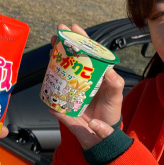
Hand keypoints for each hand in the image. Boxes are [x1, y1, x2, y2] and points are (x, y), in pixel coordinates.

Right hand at [50, 24, 124, 150]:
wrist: (101, 136)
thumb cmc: (109, 112)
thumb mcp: (116, 95)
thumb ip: (115, 82)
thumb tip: (107, 69)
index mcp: (92, 73)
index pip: (86, 52)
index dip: (80, 39)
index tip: (73, 27)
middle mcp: (78, 78)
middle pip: (68, 57)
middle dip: (62, 43)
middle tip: (57, 33)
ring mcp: (68, 89)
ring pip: (57, 70)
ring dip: (53, 59)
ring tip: (51, 49)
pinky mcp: (60, 102)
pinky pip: (52, 92)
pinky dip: (48, 87)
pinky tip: (48, 77)